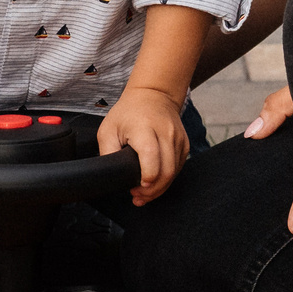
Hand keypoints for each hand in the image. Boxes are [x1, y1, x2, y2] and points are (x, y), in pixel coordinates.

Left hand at [98, 87, 188, 205]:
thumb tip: (112, 174)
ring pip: (174, 173)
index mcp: (144, 128)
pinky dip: (167, 179)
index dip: (147, 178)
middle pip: (166, 171)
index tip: (136, 188)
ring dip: (160, 188)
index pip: (151, 157)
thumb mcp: (108, 129)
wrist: (153, 95)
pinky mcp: (184, 143)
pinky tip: (155, 182)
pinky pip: (178, 168)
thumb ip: (108, 152)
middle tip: (138, 196)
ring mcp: (178, 139)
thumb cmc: (128, 113)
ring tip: (144, 194)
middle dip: (152, 190)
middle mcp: (165, 133)